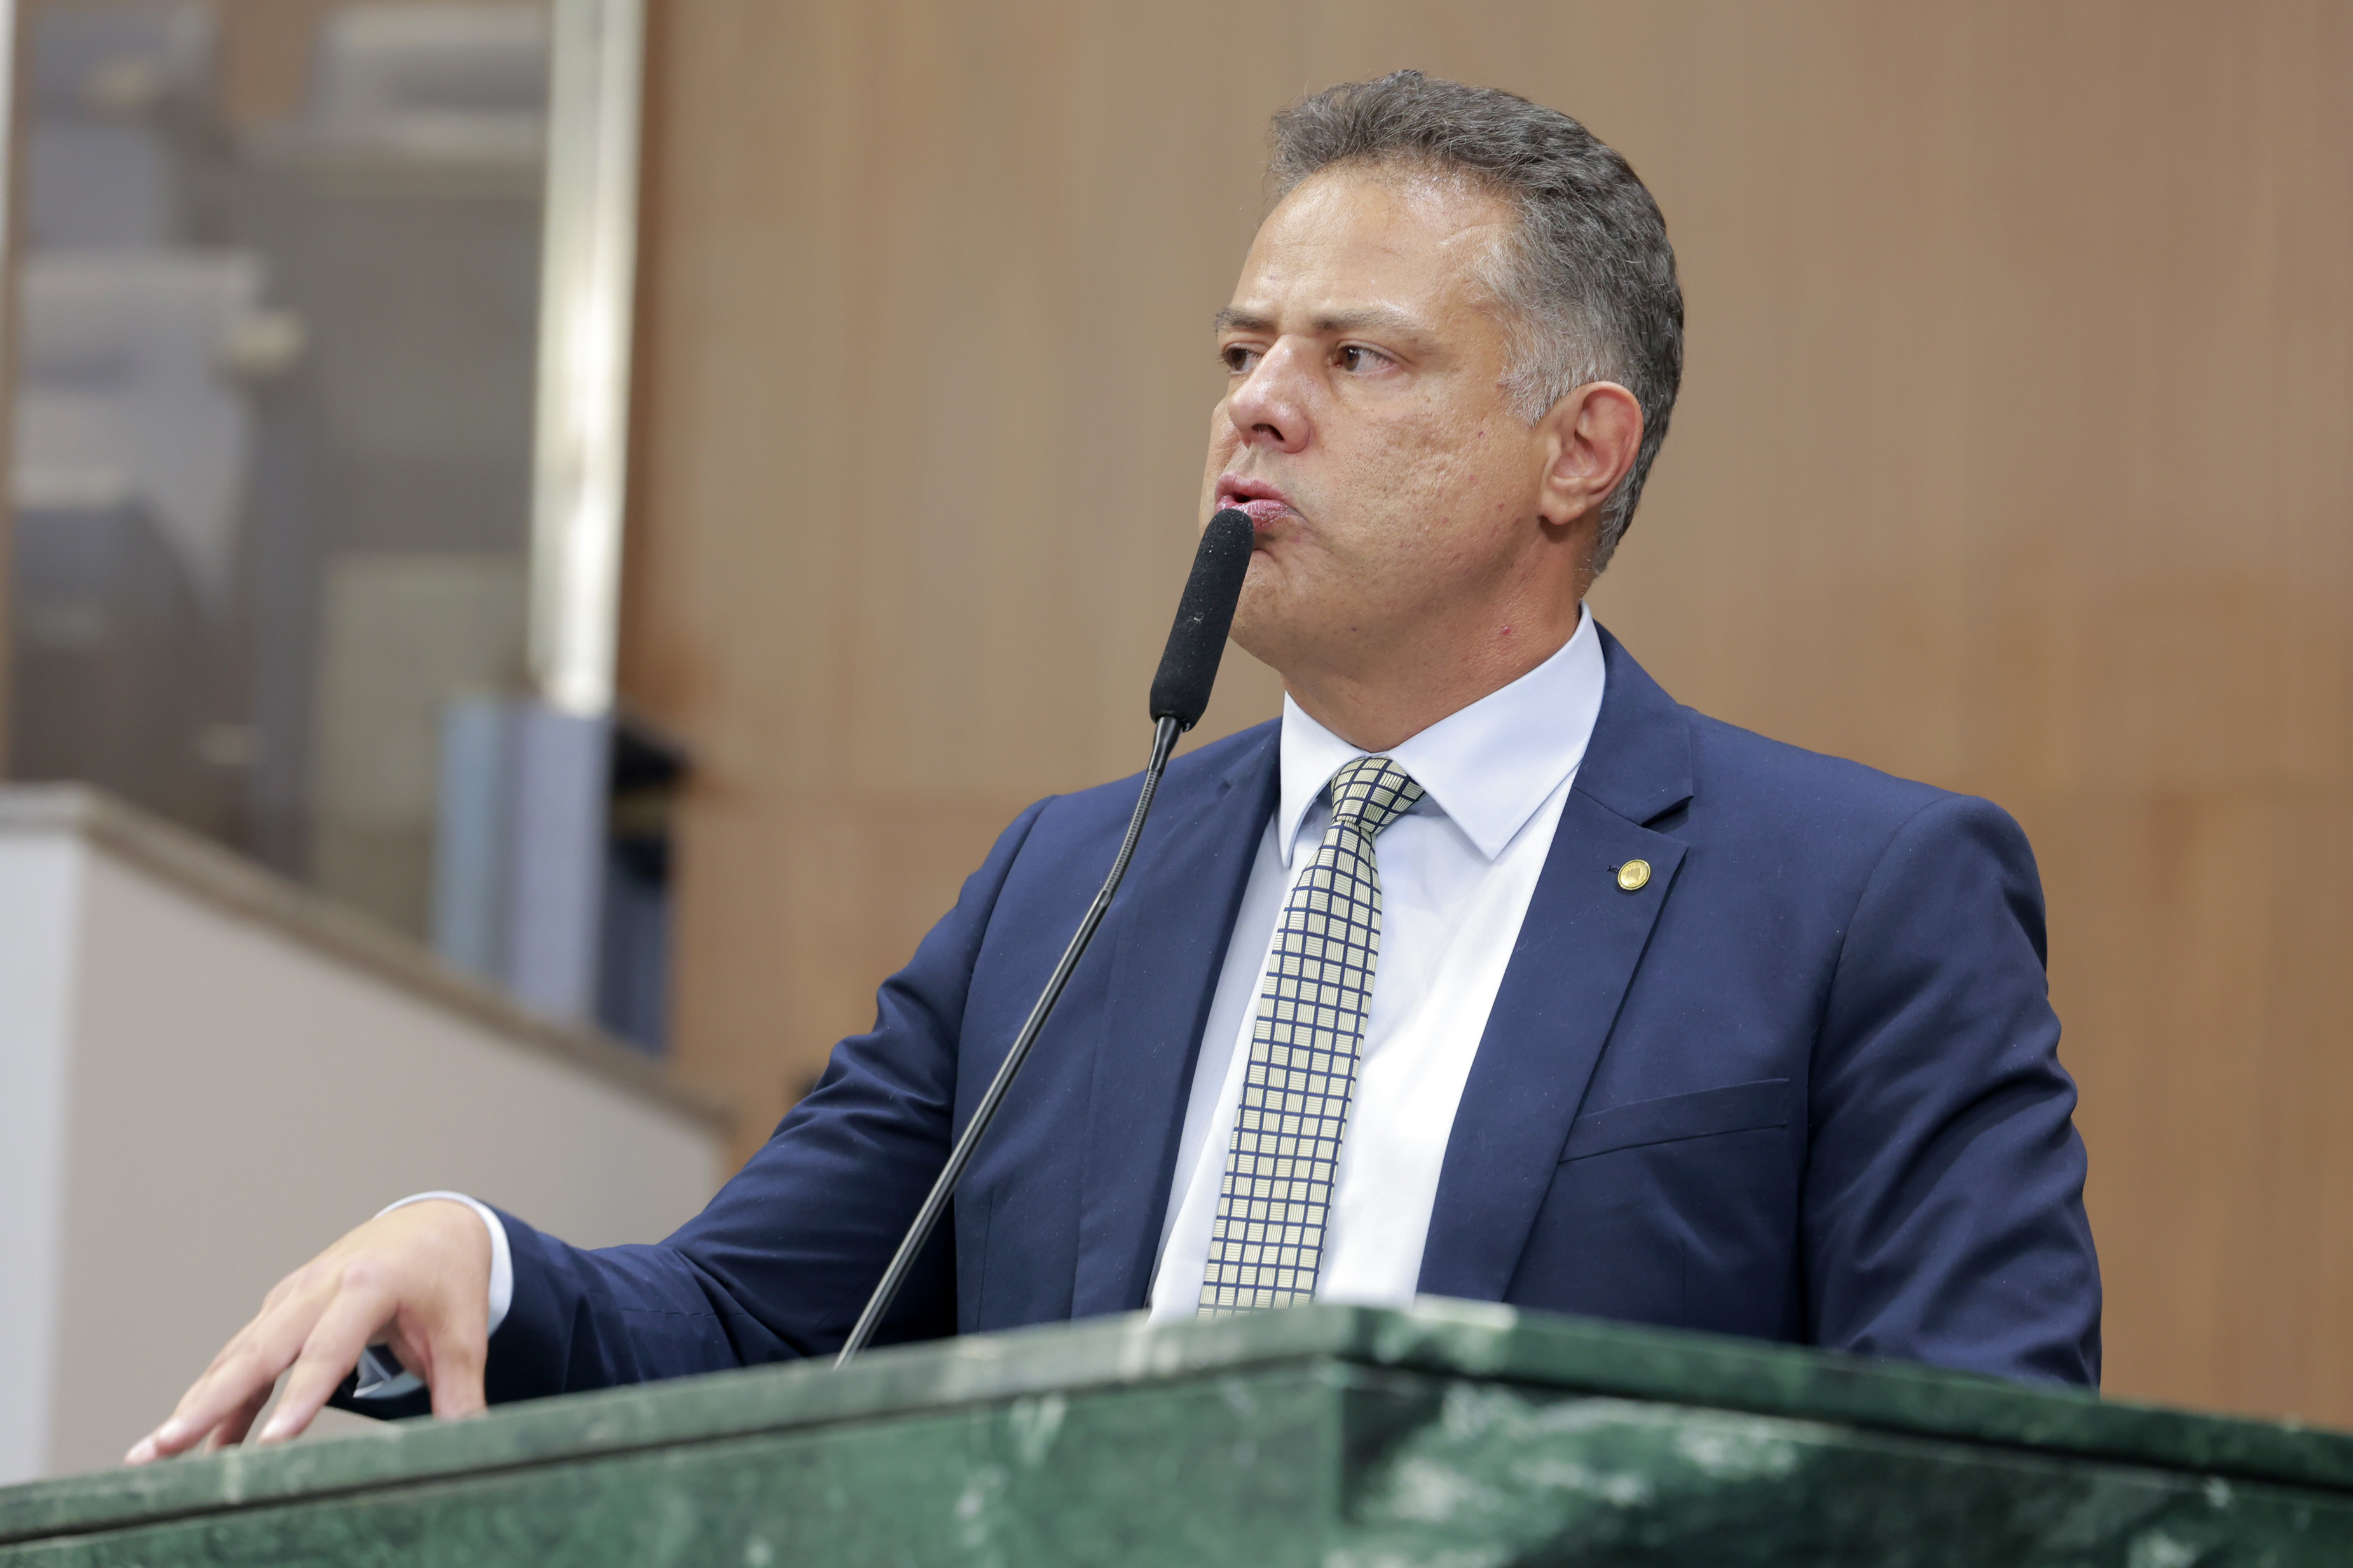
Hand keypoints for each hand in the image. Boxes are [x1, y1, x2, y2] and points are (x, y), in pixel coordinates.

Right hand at [125, 1199, 491, 1463]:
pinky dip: (218, 1397)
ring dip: (196, 1403)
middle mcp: (320, 1285)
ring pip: (238, 1354)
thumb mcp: (463, 1333)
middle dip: (209, 1402)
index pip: (329, 1349)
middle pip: (259, 1350)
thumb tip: (469, 1445)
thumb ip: (460, 1391)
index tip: (268, 1445)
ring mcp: (293, 1296)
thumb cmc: (448, 1278)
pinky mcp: (281, 1310)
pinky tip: (197, 1442)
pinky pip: (243, 1357)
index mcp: (369, 1284)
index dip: (299, 1399)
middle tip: (166, 1446)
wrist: (434, 1224)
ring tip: (153, 1453)